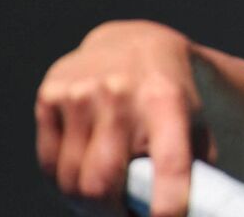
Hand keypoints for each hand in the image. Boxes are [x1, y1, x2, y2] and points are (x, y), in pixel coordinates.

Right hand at [36, 20, 202, 216]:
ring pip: (71, 181)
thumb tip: (193, 211)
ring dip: (86, 205)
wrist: (131, 43)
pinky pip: (49, 164)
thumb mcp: (194, 120)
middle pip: (101, 184)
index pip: (170, 161)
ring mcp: (80, 92)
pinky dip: (64, 183)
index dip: (169, 200)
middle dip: (112, 216)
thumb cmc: (170, 95)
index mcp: (167, 100)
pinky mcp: (50, 96)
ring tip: (106, 203)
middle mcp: (121, 93)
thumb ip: (194, 164)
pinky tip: (84, 176)